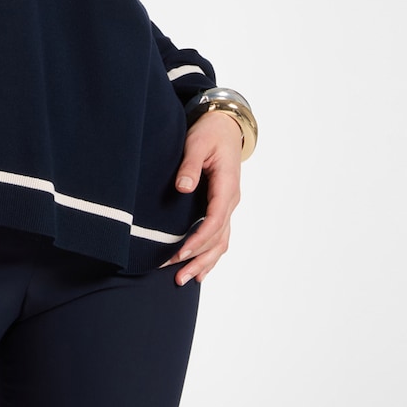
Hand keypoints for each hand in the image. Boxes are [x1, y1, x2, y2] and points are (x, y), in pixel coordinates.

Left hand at [162, 110, 243, 286]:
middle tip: (176, 276)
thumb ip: (190, 166)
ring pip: (221, 242)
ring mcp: (227, 205)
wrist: (223, 126)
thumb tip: (183, 188)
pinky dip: (210, 254)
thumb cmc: (209, 133)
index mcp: (226, 187)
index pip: (215, 222)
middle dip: (198, 259)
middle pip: (218, 239)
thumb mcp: (197, 143)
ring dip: (204, 262)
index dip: (197, 240)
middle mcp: (230, 201)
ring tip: (184, 280)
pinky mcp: (220, 206)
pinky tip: (199, 270)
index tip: (179, 253)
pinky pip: (219, 236)